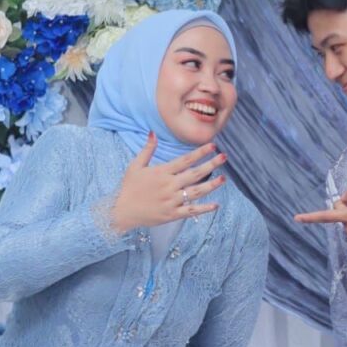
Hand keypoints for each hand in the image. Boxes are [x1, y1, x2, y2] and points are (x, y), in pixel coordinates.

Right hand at [111, 134, 226, 232]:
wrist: (122, 211)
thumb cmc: (129, 187)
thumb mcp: (136, 166)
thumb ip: (147, 149)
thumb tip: (153, 132)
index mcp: (162, 172)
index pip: (185, 160)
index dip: (200, 152)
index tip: (213, 145)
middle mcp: (169, 186)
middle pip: (195, 174)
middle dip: (211, 165)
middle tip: (224, 157)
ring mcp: (172, 201)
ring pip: (196, 192)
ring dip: (211, 185)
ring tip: (224, 179)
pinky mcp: (172, 214)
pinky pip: (191, 211)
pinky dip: (203, 209)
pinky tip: (215, 205)